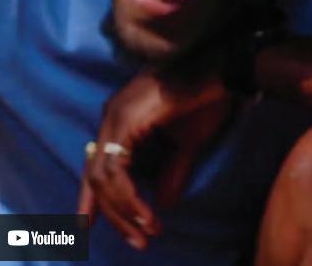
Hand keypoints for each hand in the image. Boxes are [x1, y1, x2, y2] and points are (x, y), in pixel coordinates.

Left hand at [77, 70, 238, 249]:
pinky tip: (147, 215)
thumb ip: (173, 170)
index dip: (92, 199)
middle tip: (135, 241)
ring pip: (103, 177)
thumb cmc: (207, 98)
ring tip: (145, 234)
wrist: (221, 71)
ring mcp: (116, 116)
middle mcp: (111, 116)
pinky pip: (117, 170)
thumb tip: (164, 203)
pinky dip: (129, 198)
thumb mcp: (188, 142)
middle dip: (111, 214)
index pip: (97, 165)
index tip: (90, 228)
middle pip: (95, 176)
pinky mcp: (126, 121)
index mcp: (121, 119)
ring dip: (123, 211)